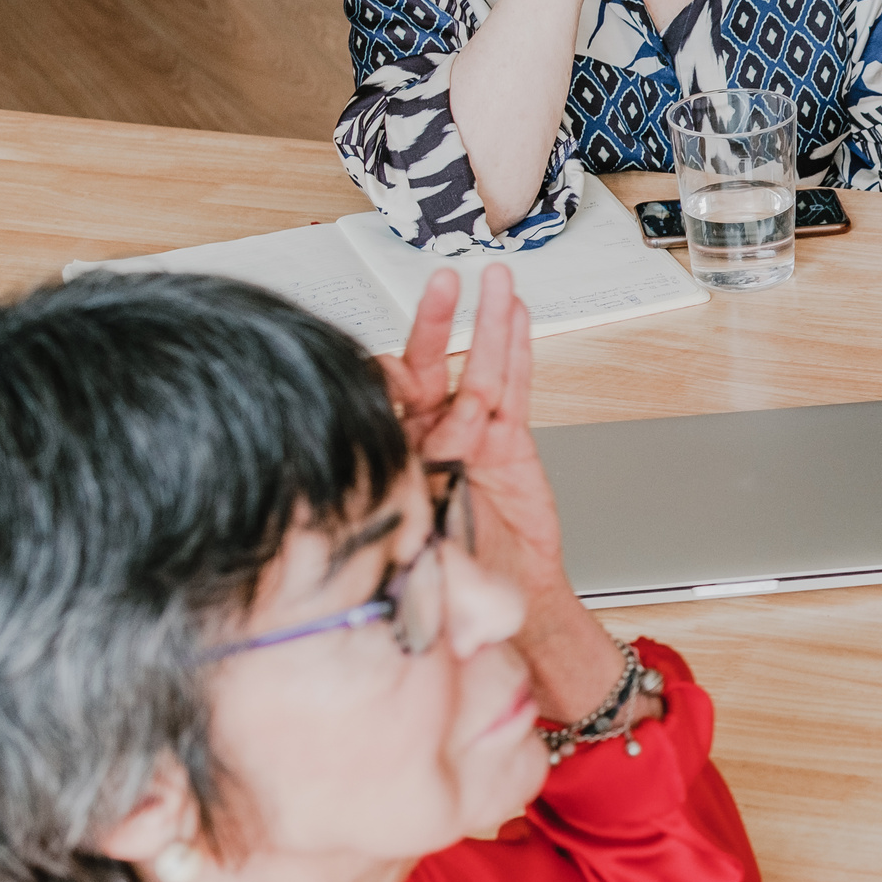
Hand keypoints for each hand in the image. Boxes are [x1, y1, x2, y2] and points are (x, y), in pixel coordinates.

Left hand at [377, 266, 567, 616]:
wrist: (503, 602)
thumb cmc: (445, 585)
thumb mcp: (407, 554)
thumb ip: (395, 522)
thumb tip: (363, 502)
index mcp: (391, 461)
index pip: (381, 401)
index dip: (385, 379)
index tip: (387, 370)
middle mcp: (429, 441)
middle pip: (429, 368)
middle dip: (436, 322)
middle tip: (441, 284)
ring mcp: (471, 439)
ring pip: (479, 368)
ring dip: (487, 321)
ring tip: (493, 280)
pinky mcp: (510, 444)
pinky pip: (515, 390)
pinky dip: (518, 352)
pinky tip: (518, 317)